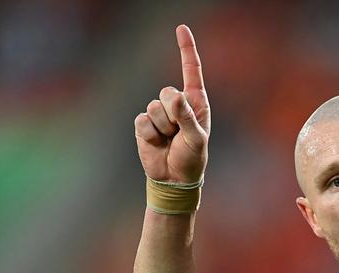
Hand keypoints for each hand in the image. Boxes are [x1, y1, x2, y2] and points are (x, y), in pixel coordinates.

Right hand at [133, 24, 209, 183]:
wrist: (174, 179)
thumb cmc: (192, 159)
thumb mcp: (196, 139)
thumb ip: (187, 117)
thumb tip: (175, 96)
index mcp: (195, 103)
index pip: (191, 71)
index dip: (186, 49)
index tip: (181, 28)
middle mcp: (177, 104)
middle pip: (166, 91)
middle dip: (172, 114)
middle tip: (178, 133)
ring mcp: (159, 113)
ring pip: (153, 107)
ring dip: (162, 127)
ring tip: (169, 141)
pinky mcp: (144, 124)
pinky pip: (142, 121)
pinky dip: (150, 134)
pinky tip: (157, 144)